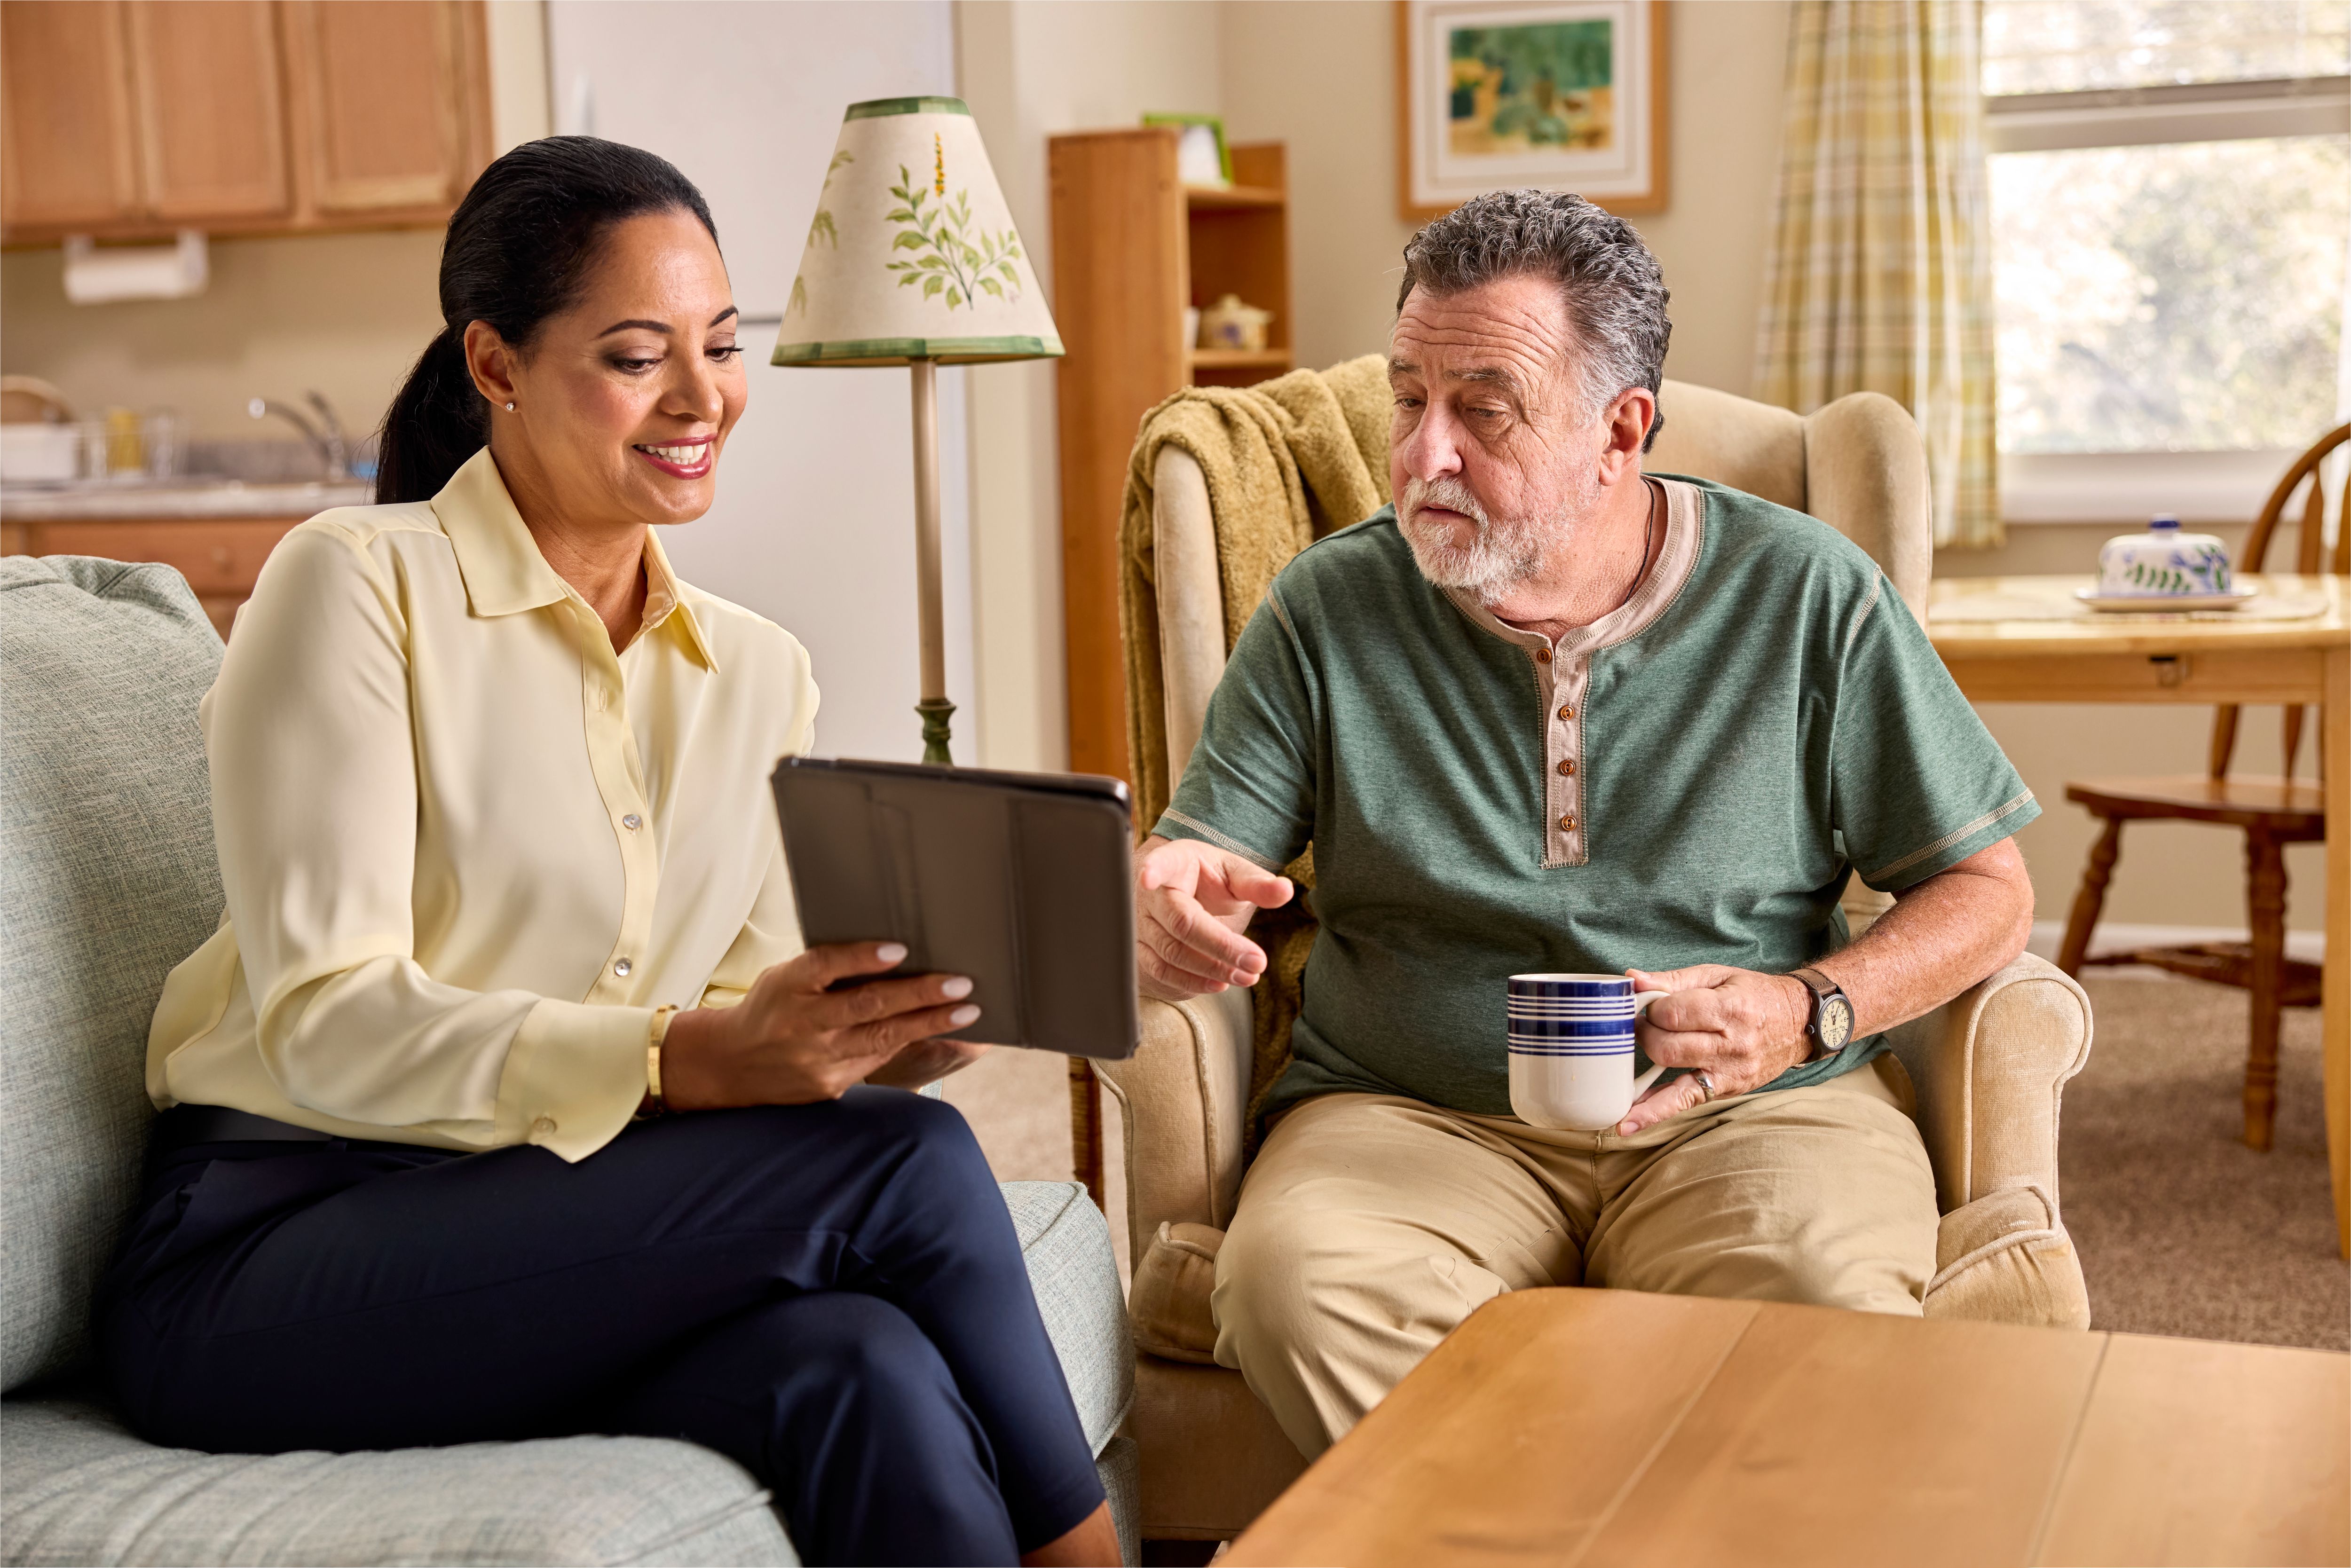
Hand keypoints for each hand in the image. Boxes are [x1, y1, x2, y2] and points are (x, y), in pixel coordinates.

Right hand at [661, 942, 981, 1109]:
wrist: (731, 1065)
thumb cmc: (771, 1007)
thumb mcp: (786, 977)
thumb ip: (827, 969)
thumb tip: (892, 953)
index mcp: (787, 986)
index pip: (826, 966)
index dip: (862, 957)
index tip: (899, 949)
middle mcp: (801, 1023)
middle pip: (865, 1006)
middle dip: (919, 995)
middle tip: (961, 984)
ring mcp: (816, 1059)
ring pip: (880, 1038)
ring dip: (929, 1023)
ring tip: (967, 1011)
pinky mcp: (828, 1084)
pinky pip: (876, 1060)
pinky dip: (908, 1042)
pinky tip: (937, 1030)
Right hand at [1133, 834, 1293, 1001]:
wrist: (1179, 889)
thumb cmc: (1207, 879)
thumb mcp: (1233, 873)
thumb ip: (1257, 883)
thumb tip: (1285, 890)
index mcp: (1173, 863)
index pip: (1161, 864)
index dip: (1153, 870)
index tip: (1149, 877)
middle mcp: (1149, 894)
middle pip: (1180, 924)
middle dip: (1220, 947)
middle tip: (1257, 962)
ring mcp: (1140, 924)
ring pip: (1170, 953)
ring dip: (1210, 970)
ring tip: (1246, 977)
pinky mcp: (1140, 950)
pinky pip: (1161, 972)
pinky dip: (1191, 982)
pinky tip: (1219, 984)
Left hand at [1617, 964, 1813, 1133]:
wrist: (1799, 1022)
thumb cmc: (1753, 994)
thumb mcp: (1717, 976)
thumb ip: (1672, 979)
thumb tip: (1631, 978)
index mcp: (1729, 1008)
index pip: (1672, 1012)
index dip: (1650, 1008)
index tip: (1648, 1005)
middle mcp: (1732, 1043)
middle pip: (1667, 1045)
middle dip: (1644, 1034)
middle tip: (1642, 1026)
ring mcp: (1729, 1071)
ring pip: (1670, 1076)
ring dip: (1639, 1074)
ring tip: (1617, 1075)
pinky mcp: (1726, 1090)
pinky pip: (1684, 1103)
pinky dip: (1654, 1113)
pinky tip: (1628, 1123)